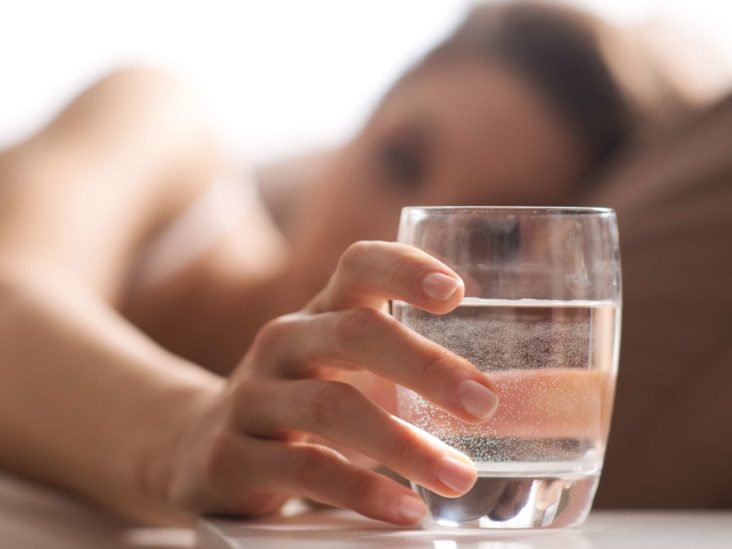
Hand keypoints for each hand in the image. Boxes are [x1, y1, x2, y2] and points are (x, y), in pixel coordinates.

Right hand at [165, 241, 498, 524]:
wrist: (199, 445)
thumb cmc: (300, 402)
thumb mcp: (340, 368)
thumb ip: (405, 367)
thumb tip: (525, 394)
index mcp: (319, 313)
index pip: (358, 264)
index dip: (405, 268)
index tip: (457, 292)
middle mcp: (284, 342)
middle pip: (353, 331)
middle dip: (424, 365)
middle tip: (484, 403)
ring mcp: (252, 397)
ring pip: (331, 406)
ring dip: (403, 443)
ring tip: (459, 474)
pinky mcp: (232, 456)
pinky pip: (304, 468)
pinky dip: (361, 489)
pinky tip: (405, 509)